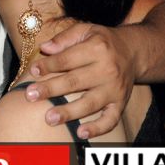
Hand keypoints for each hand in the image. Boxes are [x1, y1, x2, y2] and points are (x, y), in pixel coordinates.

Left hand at [23, 22, 135, 138]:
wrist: (133, 52)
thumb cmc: (103, 41)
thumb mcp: (86, 30)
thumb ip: (64, 38)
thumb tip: (44, 48)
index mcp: (97, 48)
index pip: (67, 59)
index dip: (49, 66)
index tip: (33, 71)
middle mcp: (107, 70)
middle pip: (75, 82)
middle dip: (51, 89)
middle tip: (30, 95)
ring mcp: (115, 89)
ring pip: (90, 103)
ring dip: (69, 112)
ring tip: (49, 118)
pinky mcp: (121, 103)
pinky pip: (111, 120)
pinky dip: (97, 129)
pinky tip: (80, 133)